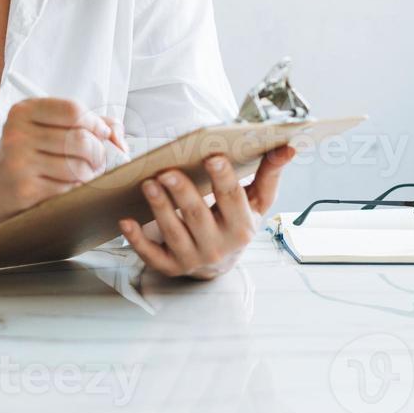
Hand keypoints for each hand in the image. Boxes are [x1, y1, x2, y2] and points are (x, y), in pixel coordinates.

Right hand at [0, 98, 124, 221]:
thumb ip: (88, 123)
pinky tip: (70, 186)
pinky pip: (67, 188)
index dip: (95, 123)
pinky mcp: (24, 189)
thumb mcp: (49, 128)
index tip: (103, 134)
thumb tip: (118, 135)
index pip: (72, 110)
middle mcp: (17, 133)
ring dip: (90, 173)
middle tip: (99, 160)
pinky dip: (77, 188)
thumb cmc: (29, 153)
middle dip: (98, 152)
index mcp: (24, 111)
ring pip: (77, 166)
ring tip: (86, 173)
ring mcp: (19, 162)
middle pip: (78, 139)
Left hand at [118, 145, 295, 279]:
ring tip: (148, 183)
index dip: (223, 178)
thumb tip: (287, 146)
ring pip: (173, 232)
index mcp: (242, 227)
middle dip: (183, 193)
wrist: (220, 263)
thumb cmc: (236, 222)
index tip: (212, 156)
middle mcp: (218, 246)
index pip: (233, 199)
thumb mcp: (258, 202)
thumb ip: (270, 174)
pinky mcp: (170, 266)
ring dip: (159, 208)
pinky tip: (126, 221)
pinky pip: (151, 256)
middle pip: (198, 216)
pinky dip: (137, 240)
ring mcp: (192, 258)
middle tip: (167, 171)